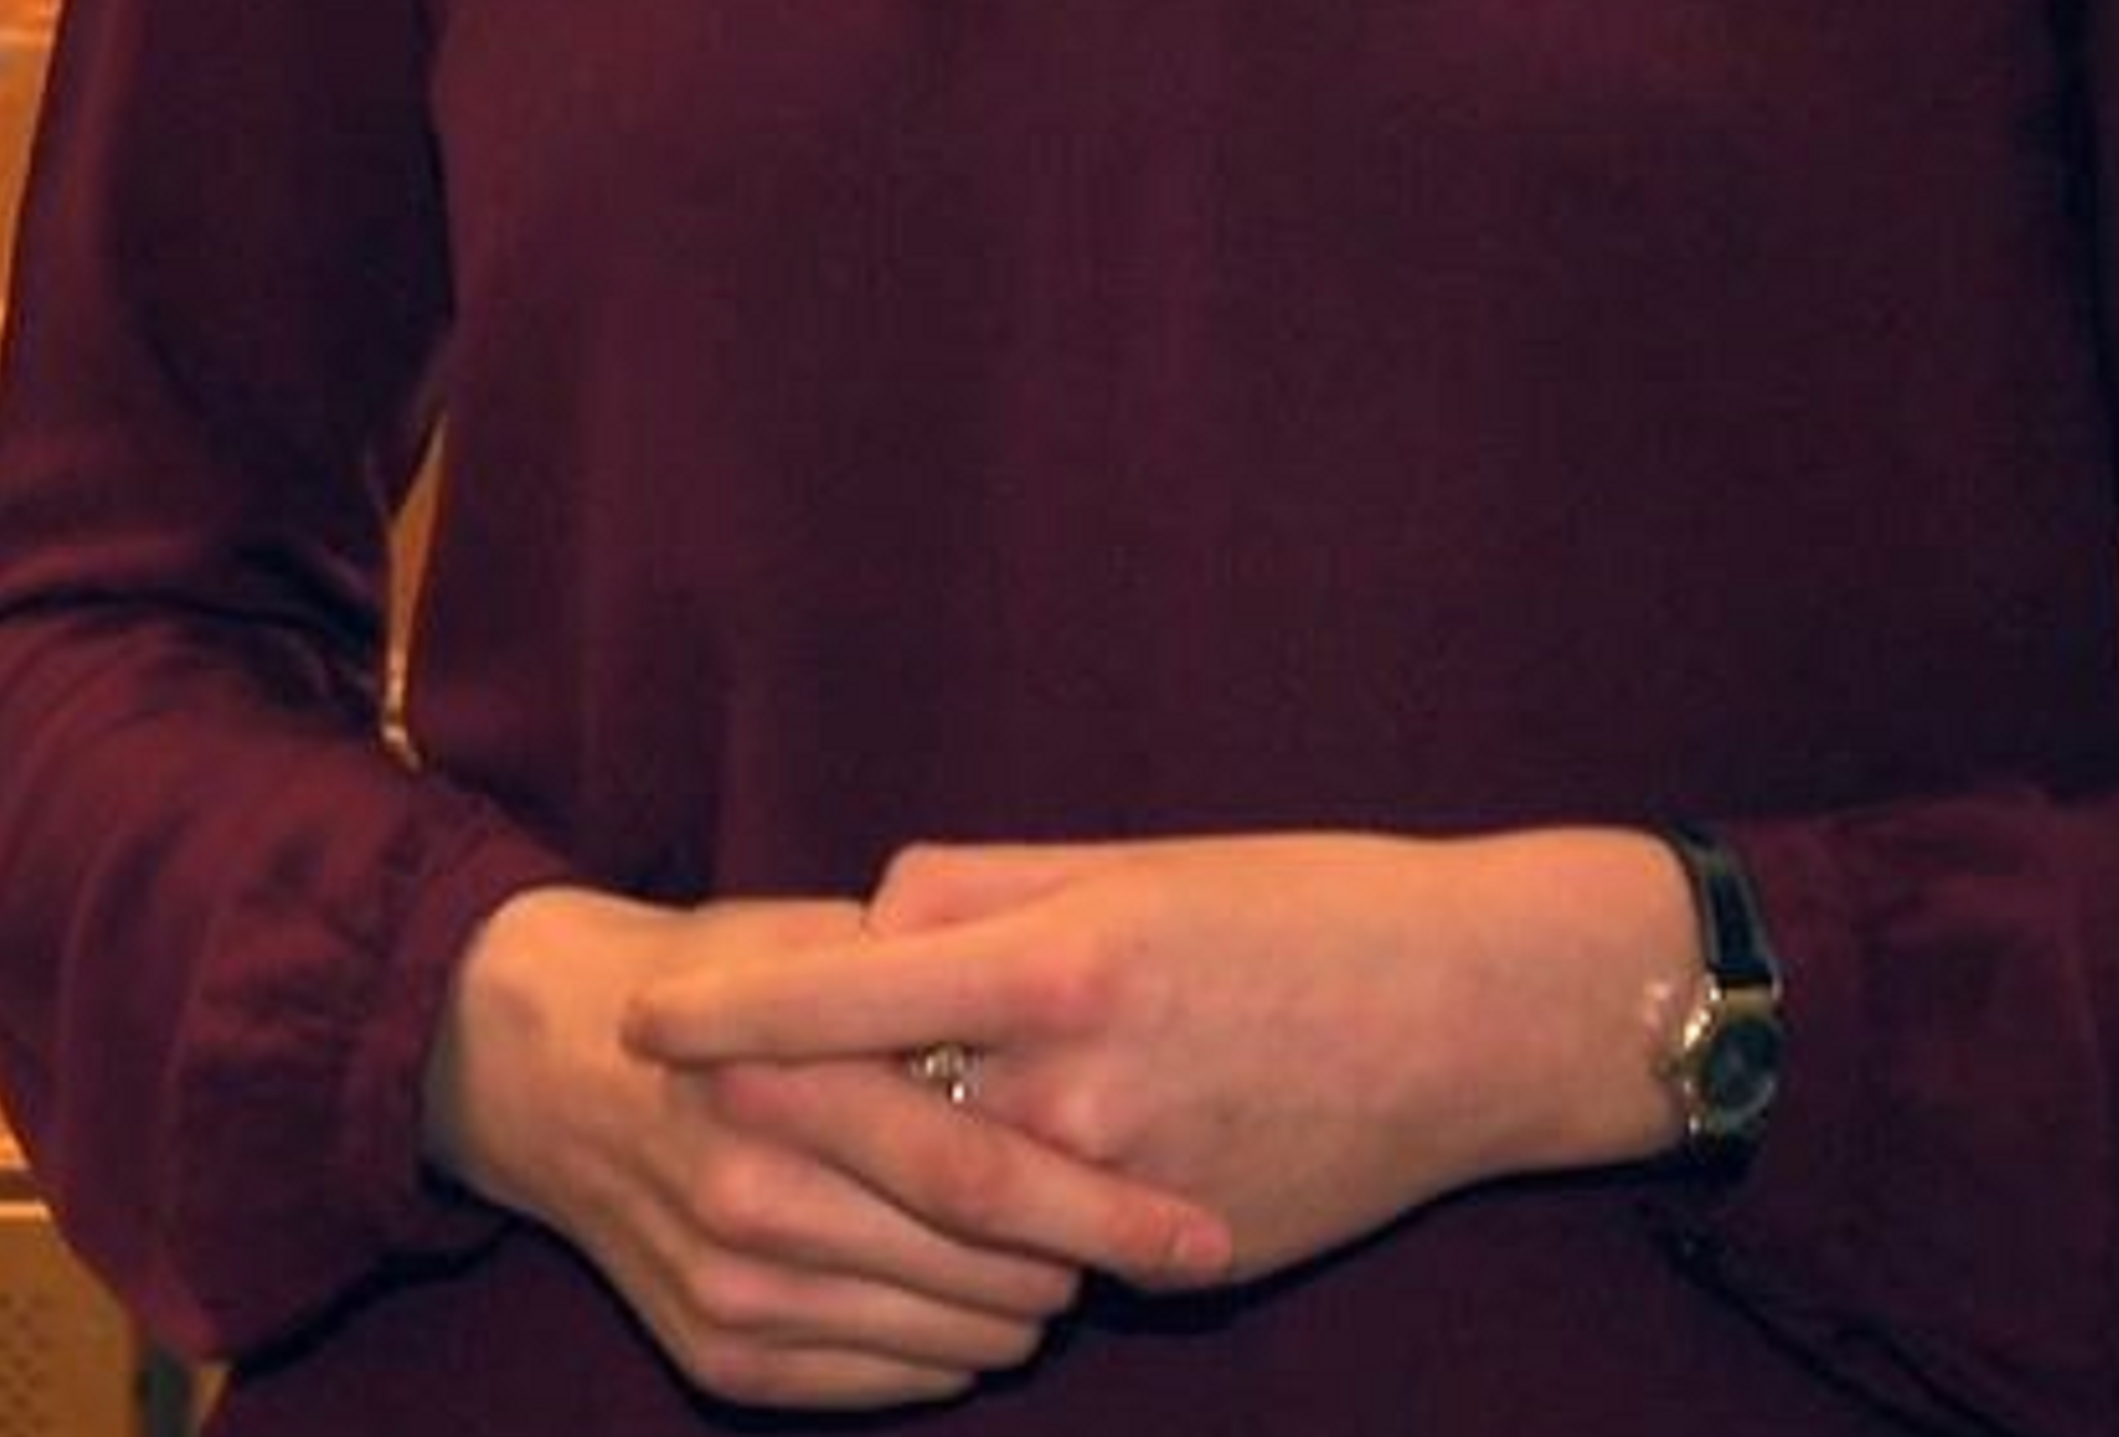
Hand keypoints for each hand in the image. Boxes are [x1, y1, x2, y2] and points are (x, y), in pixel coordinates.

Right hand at [425, 885, 1229, 1409]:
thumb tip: (1090, 1027)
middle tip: (1152, 1239)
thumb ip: (938, 977)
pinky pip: (881, 1384)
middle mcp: (749, 1188)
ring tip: (1058, 1258)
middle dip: (1088, 1264)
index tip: (1204, 1231)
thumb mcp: (816, 936)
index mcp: (787, 1070)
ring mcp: (727, 1283)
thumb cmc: (717, 976)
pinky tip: (971, 1299)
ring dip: (1027, 1307)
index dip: (1108, 1212)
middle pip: (975, 1267)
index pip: (979, 1169)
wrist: (543, 1062)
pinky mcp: (714, 1353)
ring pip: (945, 1338)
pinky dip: (951, 1352)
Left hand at [623, 829, 1697, 1289]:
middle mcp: (1078, 1084)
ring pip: (942, 1197)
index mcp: (1066, 960)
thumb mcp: (1136, 860)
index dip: (723, 1014)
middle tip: (676, 1091)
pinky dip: (997, 1213)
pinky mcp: (1169, 1258)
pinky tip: (998, 1175)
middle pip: (863, 1116)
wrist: (1478, 1018)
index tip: (640, 1023)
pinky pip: (1038, 1244)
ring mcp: (1121, 1186)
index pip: (840, 994)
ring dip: (874, 1171)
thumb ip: (982, 888)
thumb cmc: (1310, 908)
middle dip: (760, 1109)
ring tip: (831, 1132)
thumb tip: (867, 927)